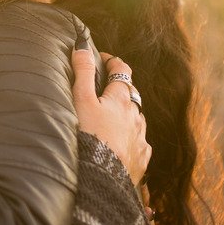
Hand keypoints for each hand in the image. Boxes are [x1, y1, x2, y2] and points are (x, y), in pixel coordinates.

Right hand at [71, 51, 150, 184]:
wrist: (101, 177)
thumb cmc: (89, 136)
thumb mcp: (81, 100)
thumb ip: (83, 72)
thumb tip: (83, 47)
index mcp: (121, 99)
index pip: (123, 71)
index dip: (114, 62)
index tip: (105, 59)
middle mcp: (136, 116)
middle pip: (132, 95)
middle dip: (121, 90)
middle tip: (106, 90)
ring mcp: (141, 138)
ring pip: (138, 119)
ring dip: (128, 115)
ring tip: (113, 120)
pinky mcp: (141, 158)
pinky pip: (141, 143)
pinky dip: (133, 140)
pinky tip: (124, 145)